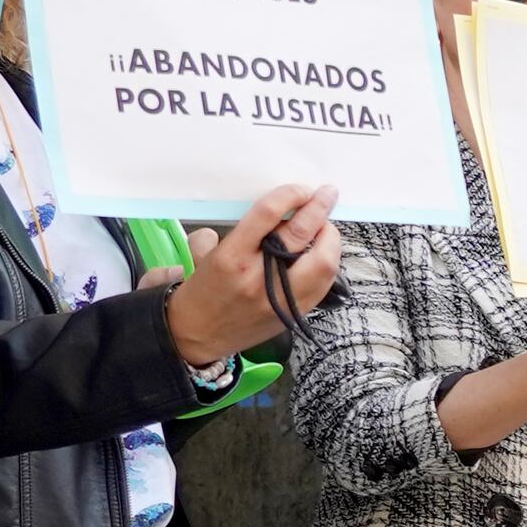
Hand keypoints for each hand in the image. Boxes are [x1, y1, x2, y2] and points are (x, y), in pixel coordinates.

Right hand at [165, 184, 338, 366]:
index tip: (301, 189)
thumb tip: (270, 212)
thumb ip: (234, 232)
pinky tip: (323, 252)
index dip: (290, 195)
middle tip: (327, 194)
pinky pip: (323, 284)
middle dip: (319, 209)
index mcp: (231, 257)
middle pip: (301, 234)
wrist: (195, 337)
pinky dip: (328, 263)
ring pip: (323, 262)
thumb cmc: (201, 291)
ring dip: (331, 238)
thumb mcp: (205, 254)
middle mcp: (257, 277)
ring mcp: (279, 298)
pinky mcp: (293, 314)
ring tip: (326, 226)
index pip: (267, 214)